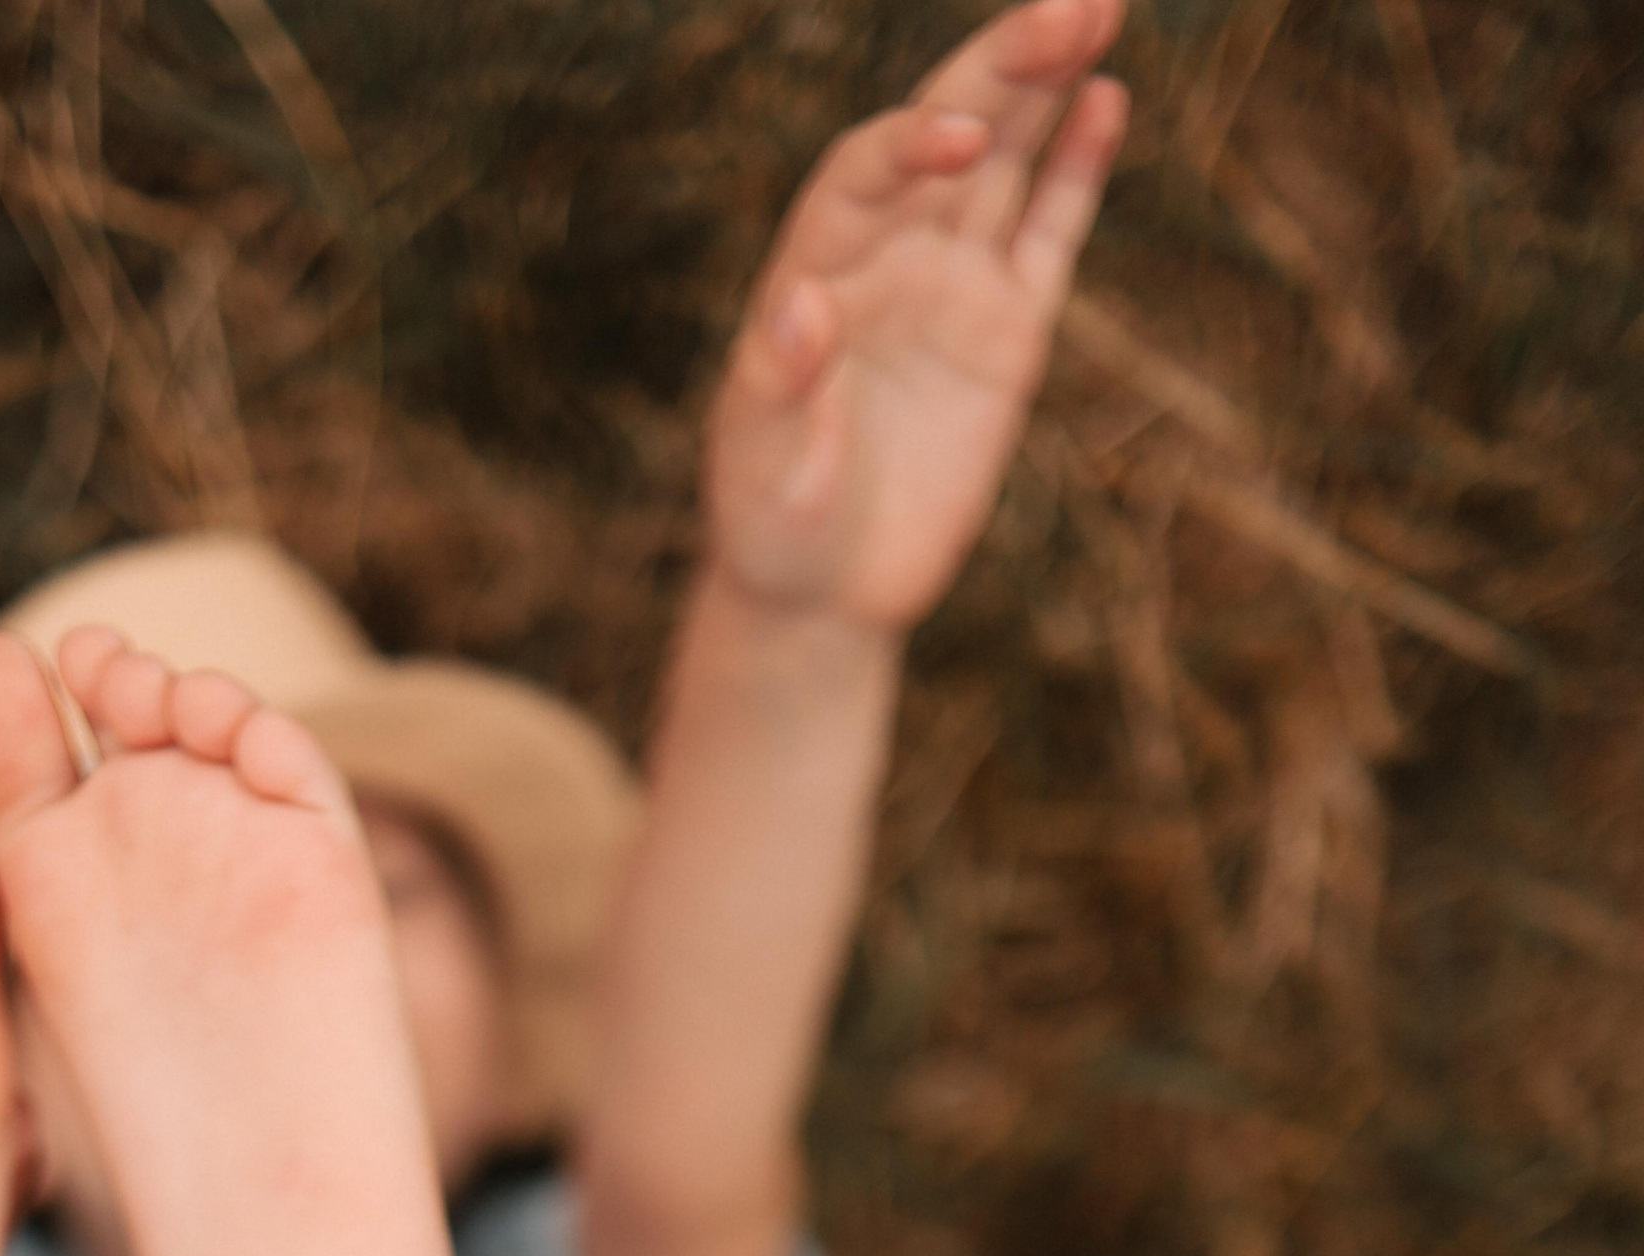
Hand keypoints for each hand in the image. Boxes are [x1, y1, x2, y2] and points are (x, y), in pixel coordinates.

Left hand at [704, 0, 1128, 628]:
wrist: (821, 590)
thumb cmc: (768, 526)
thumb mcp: (756, 465)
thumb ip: (776, 386)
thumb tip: (801, 303)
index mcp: (815, 272)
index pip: (865, 175)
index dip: (913, 143)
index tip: (961, 137)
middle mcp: (884, 259)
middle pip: (949, 137)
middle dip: (1003, 67)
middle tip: (1074, 3)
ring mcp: (950, 287)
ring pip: (1008, 163)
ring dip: (1046, 86)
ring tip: (1095, 10)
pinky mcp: (1007, 332)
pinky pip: (1047, 232)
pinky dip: (1076, 168)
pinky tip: (1104, 98)